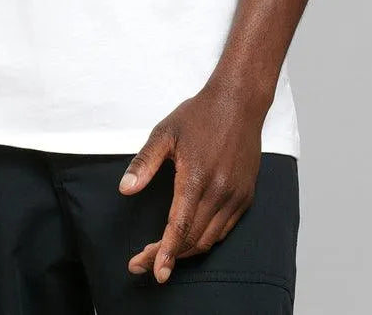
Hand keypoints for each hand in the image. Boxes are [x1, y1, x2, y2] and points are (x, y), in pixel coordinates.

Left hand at [119, 82, 263, 283]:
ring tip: (164, 254)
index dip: (164, 253)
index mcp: (196, 177)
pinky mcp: (245, 196)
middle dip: (168, 256)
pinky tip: (190, 238)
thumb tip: (125, 189)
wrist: (239, 102)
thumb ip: (144, 163)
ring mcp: (235, 196)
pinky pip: (225, 229)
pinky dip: (206, 239)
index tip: (150, 270)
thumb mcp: (165, 133)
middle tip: (145, 262)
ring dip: (186, 251)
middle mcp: (219, 192)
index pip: (178, 227)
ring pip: (210, 239)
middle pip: (192, 239)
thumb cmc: (200, 115)